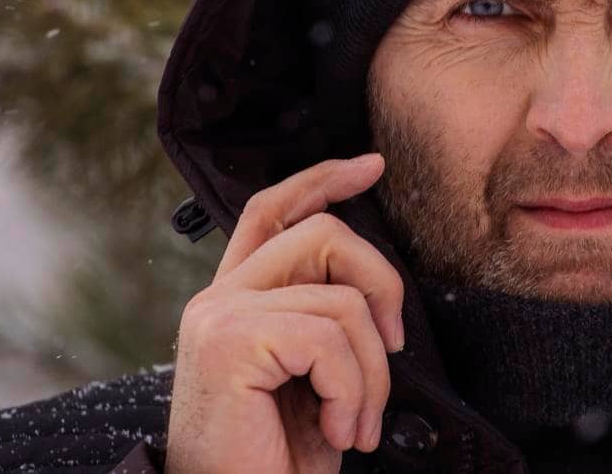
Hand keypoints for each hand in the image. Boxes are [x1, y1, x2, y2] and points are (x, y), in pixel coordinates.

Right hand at [165, 154, 404, 473]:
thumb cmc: (275, 461)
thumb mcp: (312, 380)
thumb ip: (325, 323)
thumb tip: (376, 288)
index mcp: (235, 302)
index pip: (274, 210)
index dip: (323, 179)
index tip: (371, 166)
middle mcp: (217, 300)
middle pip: (323, 234)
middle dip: (382, 285)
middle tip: (395, 354)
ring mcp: (219, 318)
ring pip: (341, 299)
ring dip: (371, 372)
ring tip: (355, 424)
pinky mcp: (230, 344)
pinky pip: (328, 340)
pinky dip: (352, 391)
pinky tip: (338, 431)